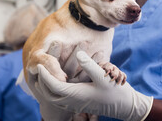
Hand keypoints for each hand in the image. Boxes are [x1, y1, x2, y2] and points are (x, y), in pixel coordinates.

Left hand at [35, 51, 152, 120]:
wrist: (124, 107)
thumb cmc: (115, 91)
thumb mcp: (103, 76)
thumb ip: (90, 65)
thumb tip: (80, 54)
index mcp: (75, 95)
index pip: (53, 85)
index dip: (44, 75)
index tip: (38, 64)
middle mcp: (72, 101)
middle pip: (49, 94)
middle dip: (41, 82)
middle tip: (37, 69)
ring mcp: (74, 104)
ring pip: (53, 98)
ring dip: (46, 87)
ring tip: (42, 75)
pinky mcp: (78, 104)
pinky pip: (59, 99)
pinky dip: (53, 90)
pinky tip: (55, 81)